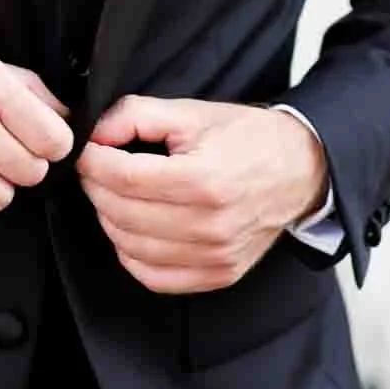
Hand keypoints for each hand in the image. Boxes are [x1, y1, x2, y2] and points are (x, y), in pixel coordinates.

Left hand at [76, 94, 327, 293]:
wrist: (300, 169)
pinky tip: (134, 228)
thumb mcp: (191, 112)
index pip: (123, 178)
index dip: (94, 162)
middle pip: (122, 213)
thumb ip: (137, 115)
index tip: (90, 151)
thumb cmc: (246, 139)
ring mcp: (215, 256)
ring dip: (110, 218)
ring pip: (130, 247)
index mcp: (204, 180)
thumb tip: (96, 135)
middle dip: (97, 188)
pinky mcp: (218, 274)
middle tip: (99, 170)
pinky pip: (153, 276)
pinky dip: (132, 253)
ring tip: (116, 195)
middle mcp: (210, 225)